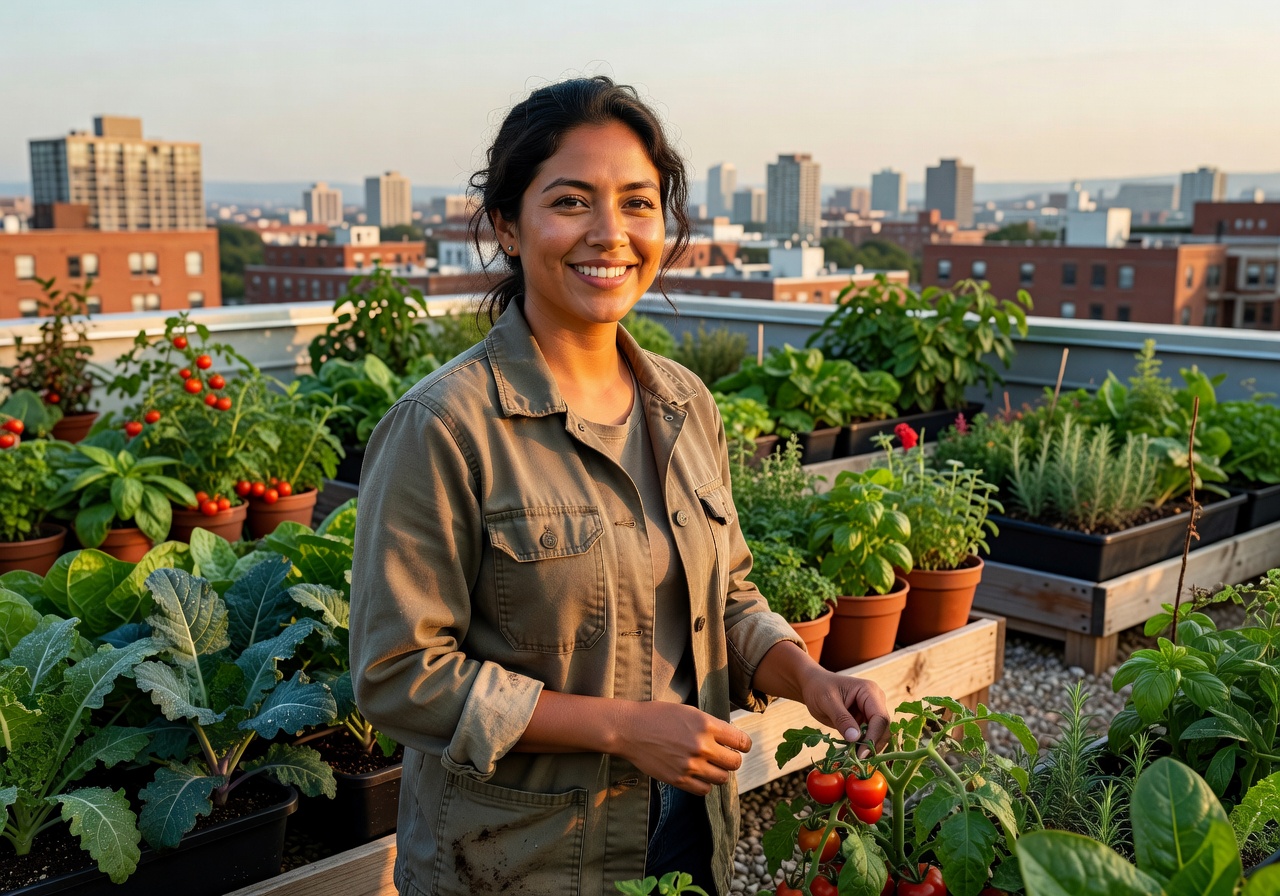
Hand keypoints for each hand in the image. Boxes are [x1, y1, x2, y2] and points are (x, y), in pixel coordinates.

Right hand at [615, 701, 751, 795]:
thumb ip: (710, 725)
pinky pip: (704, 790)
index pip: (741, 742)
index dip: (744, 745)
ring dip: (719, 772)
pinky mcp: (678, 779)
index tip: (740, 747)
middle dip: (732, 760)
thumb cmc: (658, 716)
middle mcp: (701, 745)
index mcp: (706, 724)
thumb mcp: (689, 712)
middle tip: (724, 757)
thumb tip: (729, 738)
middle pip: (734, 763)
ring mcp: (690, 764)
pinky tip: (698, 775)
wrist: (629, 729)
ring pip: (722, 778)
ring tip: (710, 766)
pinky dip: (705, 784)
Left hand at [799, 670, 890, 756]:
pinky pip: (869, 736)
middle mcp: (876, 701)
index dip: (873, 737)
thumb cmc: (819, 688)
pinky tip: (852, 753)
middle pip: (883, 728)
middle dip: (873, 745)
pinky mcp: (866, 721)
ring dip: (869, 747)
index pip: (880, 718)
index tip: (861, 754)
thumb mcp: (827, 701)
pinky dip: (862, 746)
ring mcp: (872, 711)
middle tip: (858, 760)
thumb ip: (841, 719)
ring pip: (878, 735)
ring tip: (853, 758)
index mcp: (869, 691)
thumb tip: (855, 738)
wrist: (813, 685)